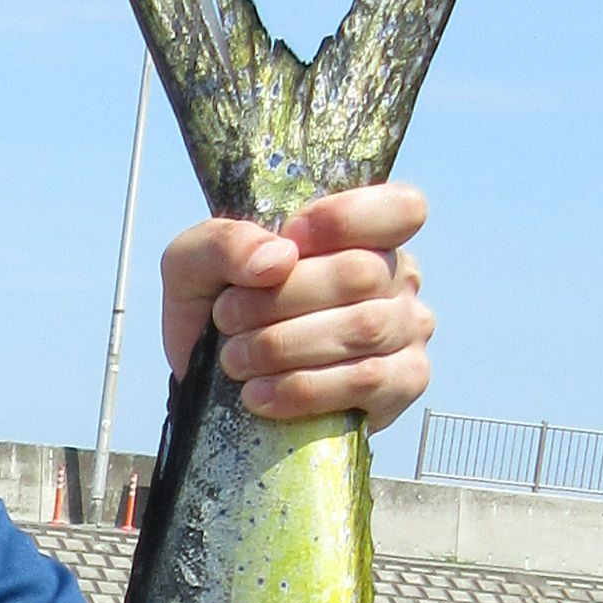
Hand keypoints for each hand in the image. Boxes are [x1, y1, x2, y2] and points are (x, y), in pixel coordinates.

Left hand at [161, 184, 431, 432]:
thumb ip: (222, 243)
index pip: (400, 208)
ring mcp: (408, 332)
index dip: (344, 220)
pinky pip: (366, 381)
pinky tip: (260, 395)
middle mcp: (398, 277)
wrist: (210, 386)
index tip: (288, 240)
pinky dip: (304, 388)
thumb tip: (278, 259)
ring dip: (285, 346)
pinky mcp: (403, 385)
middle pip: (361, 272)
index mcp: (365, 233)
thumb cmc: (216, 311)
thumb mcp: (194, 264)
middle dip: (282, 298)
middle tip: (228, 318)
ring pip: (363, 328)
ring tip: (235, 360)